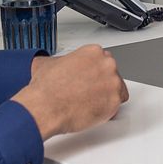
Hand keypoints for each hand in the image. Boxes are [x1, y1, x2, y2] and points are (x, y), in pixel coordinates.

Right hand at [11, 45, 128, 139]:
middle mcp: (106, 64)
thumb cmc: (47, 88)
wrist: (45, 106)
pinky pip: (116, 107)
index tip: (90, 79)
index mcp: (93, 52)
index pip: (104, 60)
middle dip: (102, 83)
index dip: (96, 72)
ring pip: (117, 90)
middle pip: (112, 73)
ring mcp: (112, 83)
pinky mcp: (114, 102)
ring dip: (106, 96)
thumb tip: (68, 65)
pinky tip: (92, 111)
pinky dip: (106, 111)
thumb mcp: (55, 62)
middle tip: (88, 92)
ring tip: (89, 103)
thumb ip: (71, 61)